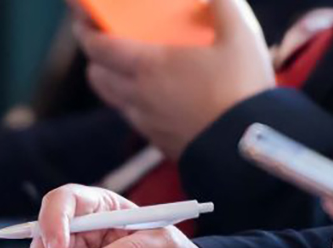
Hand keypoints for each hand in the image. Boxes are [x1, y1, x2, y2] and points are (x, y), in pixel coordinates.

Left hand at [74, 0, 274, 158]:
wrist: (252, 148)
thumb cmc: (243, 88)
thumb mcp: (240, 35)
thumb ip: (223, 4)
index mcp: (148, 67)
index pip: (97, 47)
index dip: (84, 29)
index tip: (80, 16)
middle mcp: (138, 97)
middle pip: (97, 75)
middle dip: (94, 54)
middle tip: (102, 37)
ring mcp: (147, 123)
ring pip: (113, 98)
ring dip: (110, 79)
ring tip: (125, 64)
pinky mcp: (160, 142)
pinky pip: (134, 117)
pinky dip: (133, 101)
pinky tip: (154, 92)